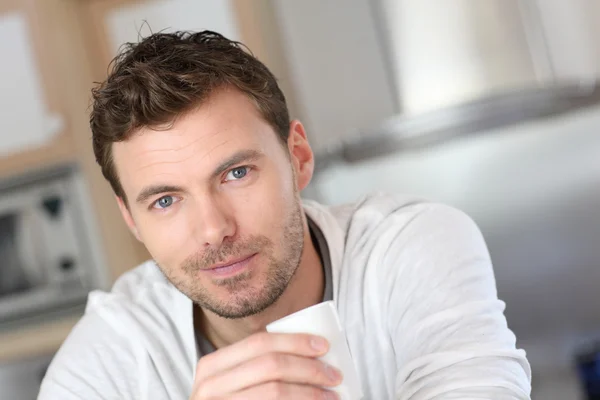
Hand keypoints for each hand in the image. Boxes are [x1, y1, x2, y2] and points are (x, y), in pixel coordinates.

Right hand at [190, 332, 341, 398]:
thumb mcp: (234, 382)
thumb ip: (258, 367)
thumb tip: (312, 352)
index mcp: (211, 366)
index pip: (259, 343)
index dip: (294, 341)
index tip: (323, 346)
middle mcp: (210, 387)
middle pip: (270, 366)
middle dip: (308, 369)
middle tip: (334, 375)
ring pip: (275, 392)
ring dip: (310, 393)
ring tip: (331, 396)